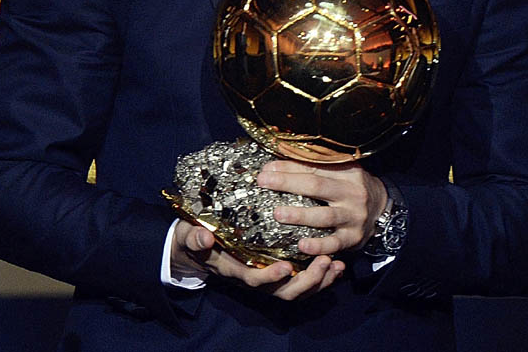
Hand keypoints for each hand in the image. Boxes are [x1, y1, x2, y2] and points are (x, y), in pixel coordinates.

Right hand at [171, 220, 344, 299]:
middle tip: (324, 261)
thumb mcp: (190, 235)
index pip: (255, 280)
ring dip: (319, 280)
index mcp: (235, 270)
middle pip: (284, 292)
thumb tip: (203, 236)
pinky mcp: (278, 272)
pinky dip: (321, 277)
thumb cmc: (195, 239)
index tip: (286, 266)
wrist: (198, 248)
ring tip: (336, 264)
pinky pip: (302, 282)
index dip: (271, 277)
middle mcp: (254, 278)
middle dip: (307, 280)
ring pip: (297, 290)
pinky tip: (337, 264)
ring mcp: (268, 278)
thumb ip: (195, 238)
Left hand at [256, 160, 387, 256]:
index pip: (314, 166)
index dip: (289, 167)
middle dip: (288, 183)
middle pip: (317, 186)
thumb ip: (313, 166)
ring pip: (324, 217)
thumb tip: (275, 164)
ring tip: (278, 213)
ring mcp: (353, 217)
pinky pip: (334, 243)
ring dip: (299, 215)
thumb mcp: (340, 170)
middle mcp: (351, 192)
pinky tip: (301, 245)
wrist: (382, 209)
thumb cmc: (351, 186)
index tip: (266, 169)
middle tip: (264, 182)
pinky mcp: (353, 238)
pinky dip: (318, 246)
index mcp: (347, 171)